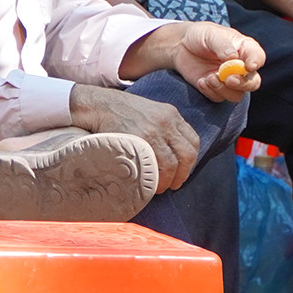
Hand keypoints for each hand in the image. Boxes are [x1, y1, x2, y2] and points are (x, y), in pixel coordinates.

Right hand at [67, 84, 200, 191]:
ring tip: (159, 187)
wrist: (99, 105)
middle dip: (183, 174)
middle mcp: (166, 122)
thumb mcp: (151, 113)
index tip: (183, 170)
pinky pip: (152, 165)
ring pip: (171, 163)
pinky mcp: (137, 141)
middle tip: (175, 184)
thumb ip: (165, 128)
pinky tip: (148, 182)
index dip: (191, 160)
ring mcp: (152, 132)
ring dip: (168, 180)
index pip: (193, 141)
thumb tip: (174, 153)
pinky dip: (153, 177)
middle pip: (187, 154)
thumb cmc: (124, 112)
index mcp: (171, 114)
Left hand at [162, 22, 264, 102]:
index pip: (258, 57)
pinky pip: (219, 98)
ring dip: (224, 90)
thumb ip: (223, 45)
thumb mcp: (211, 34)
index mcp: (245, 49)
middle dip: (243, 84)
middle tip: (229, 79)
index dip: (256, 62)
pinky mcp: (216, 89)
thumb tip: (233, 58)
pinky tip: (201, 81)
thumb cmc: (200, 35)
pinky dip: (211, 92)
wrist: (180, 45)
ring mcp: (229, 80)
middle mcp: (241, 67)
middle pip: (253, 82)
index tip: (249, 66)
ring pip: (237, 95)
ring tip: (209, 78)